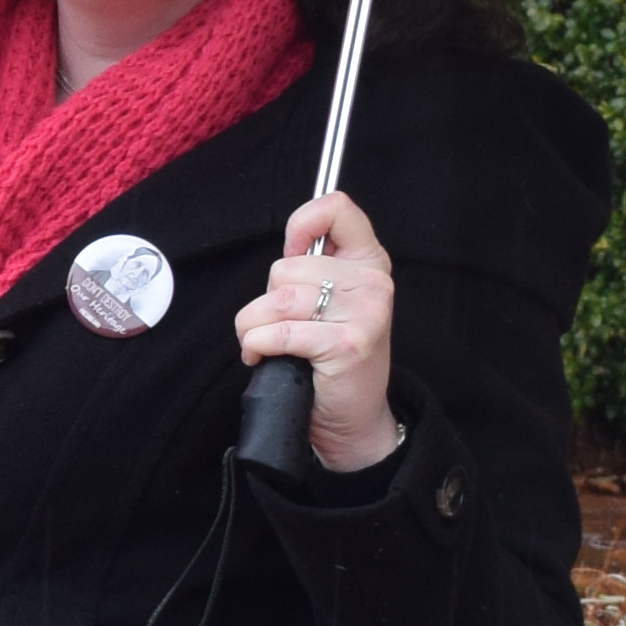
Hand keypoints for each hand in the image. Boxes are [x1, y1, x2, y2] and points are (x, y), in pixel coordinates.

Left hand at [235, 195, 402, 475]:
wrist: (352, 417)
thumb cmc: (330, 358)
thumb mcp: (330, 301)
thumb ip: (313, 265)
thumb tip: (291, 241)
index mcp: (369, 261)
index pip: (337, 208)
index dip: (302, 223)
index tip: (292, 250)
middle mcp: (372, 282)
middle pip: (285, 266)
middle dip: (266, 299)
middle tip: (282, 325)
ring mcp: (364, 313)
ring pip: (275, 300)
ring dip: (253, 327)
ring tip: (264, 343)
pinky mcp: (346, 344)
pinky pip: (277, 332)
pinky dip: (256, 345)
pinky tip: (263, 357)